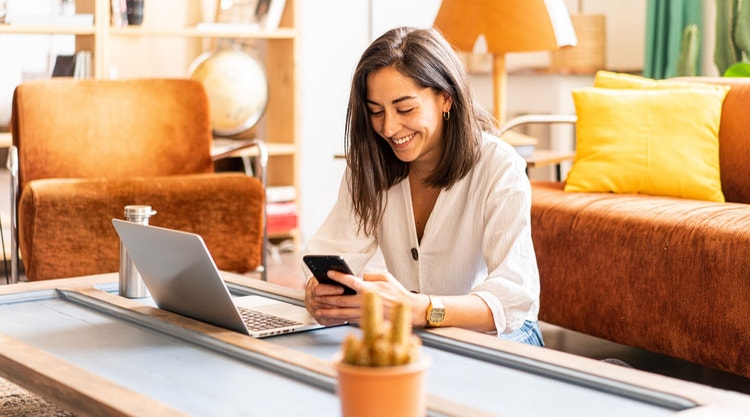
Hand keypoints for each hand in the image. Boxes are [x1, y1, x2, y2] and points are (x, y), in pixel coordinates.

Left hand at [304, 270, 428, 326]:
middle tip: (316, 294)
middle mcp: (365, 302)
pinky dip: (337, 318)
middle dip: (327, 297)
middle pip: (341, 300)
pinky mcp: (365, 321)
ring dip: (329, 310)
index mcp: (370, 289)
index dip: (339, 276)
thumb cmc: (397, 292)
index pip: (351, 281)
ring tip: (318, 308)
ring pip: (342, 312)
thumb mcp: (386, 277)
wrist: (408, 310)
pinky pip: (348, 319)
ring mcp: (365, 313)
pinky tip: (330, 317)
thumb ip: (370, 275)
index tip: (329, 272)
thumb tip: (358, 277)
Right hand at [304, 272, 361, 325]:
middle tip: (349, 300)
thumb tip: (344, 275)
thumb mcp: (327, 277)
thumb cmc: (326, 284)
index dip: (330, 289)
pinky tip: (345, 316)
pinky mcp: (319, 319)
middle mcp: (310, 299)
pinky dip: (336, 319)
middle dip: (337, 301)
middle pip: (322, 302)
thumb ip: (333, 277)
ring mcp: (313, 310)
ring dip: (337, 311)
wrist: (317, 294)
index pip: (318, 289)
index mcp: (312, 287)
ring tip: (349, 308)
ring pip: (325, 313)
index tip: (342, 289)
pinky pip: (327, 321)